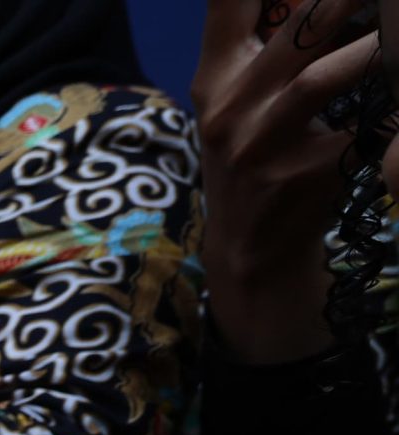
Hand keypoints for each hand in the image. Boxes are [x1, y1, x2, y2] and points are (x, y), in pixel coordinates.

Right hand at [193, 0, 380, 360]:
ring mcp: (261, 146)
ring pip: (324, 77)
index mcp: (215, 76)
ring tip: (398, 41)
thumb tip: (327, 3)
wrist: (253, 249)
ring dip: (377, 50)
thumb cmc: (257, 155)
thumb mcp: (238, 100)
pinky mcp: (302, 177)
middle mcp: (229, 107)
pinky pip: (365, 130)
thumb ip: (264, 44)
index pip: (225, 2)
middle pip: (296, 26)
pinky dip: (393, 115)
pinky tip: (396, 108)